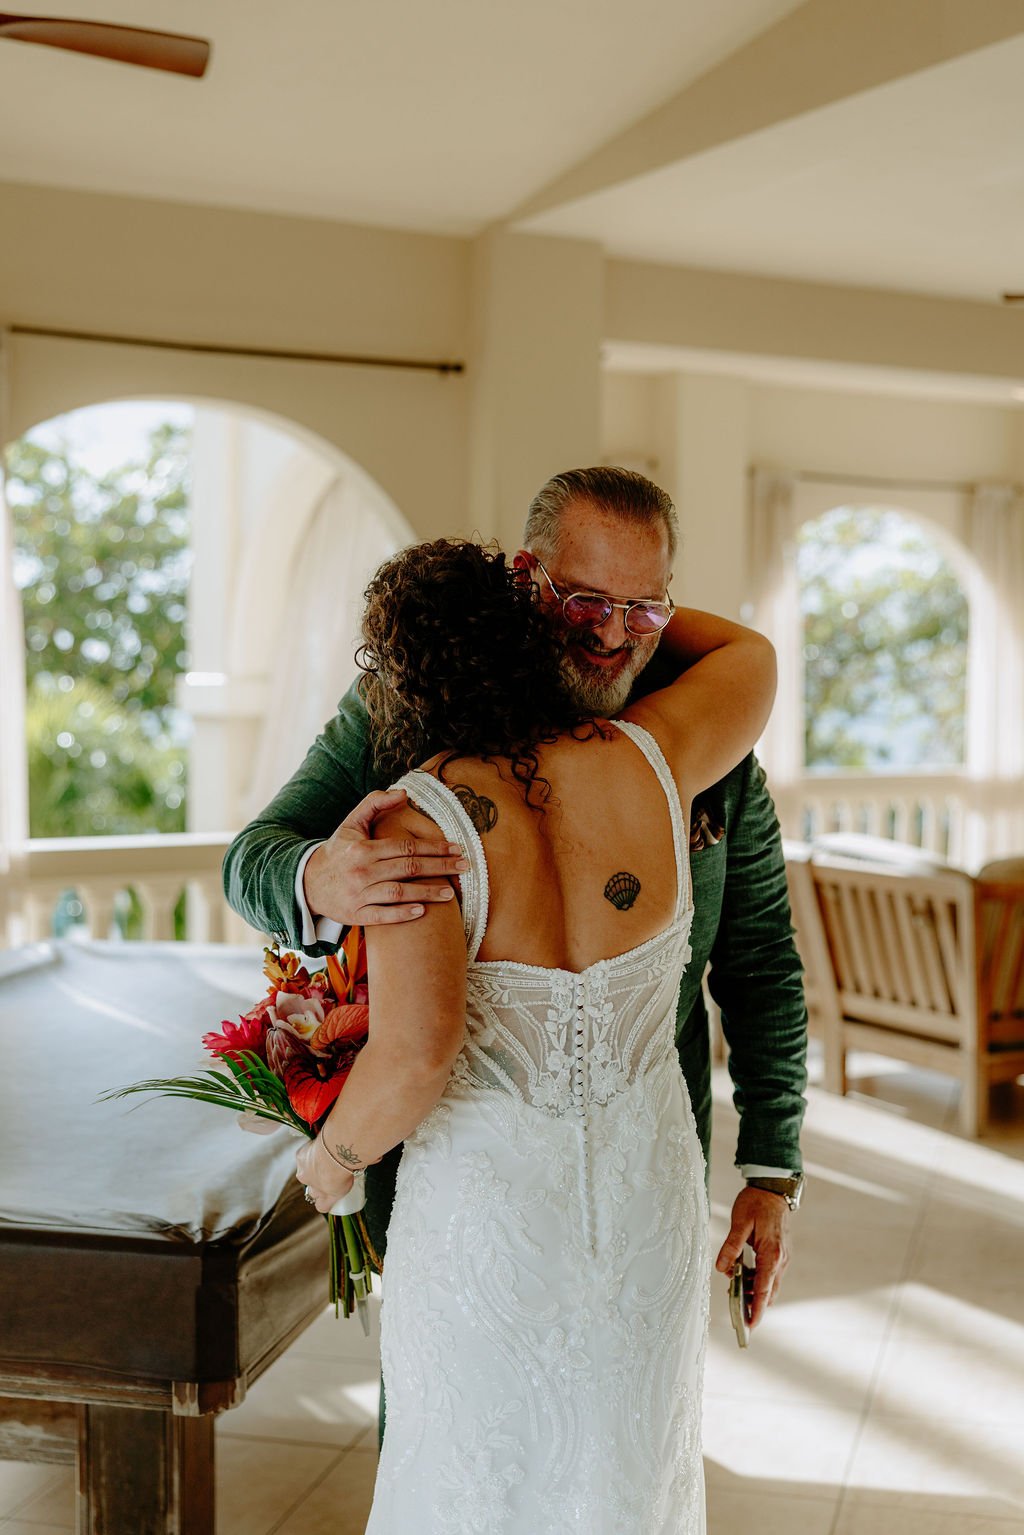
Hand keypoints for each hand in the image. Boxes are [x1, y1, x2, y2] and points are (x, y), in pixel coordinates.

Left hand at [295, 1134, 354, 1213]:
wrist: (336, 1153)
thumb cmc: (335, 1138)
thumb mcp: (333, 1134)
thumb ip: (340, 1136)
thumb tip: (362, 1137)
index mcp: (303, 1156)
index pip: (306, 1160)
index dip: (316, 1160)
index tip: (327, 1157)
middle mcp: (304, 1172)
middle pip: (308, 1177)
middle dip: (317, 1175)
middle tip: (332, 1171)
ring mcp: (314, 1186)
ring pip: (313, 1192)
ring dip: (322, 1189)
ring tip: (334, 1184)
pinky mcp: (324, 1197)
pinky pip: (322, 1205)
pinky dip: (327, 1203)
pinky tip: (334, 1200)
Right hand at [303, 788, 468, 924]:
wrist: (307, 882)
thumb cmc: (337, 850)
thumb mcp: (351, 823)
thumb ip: (375, 803)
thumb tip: (404, 793)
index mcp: (363, 848)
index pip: (406, 846)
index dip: (433, 847)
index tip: (456, 849)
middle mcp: (362, 871)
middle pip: (408, 868)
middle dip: (439, 867)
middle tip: (464, 867)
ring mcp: (358, 895)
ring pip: (398, 893)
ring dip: (426, 893)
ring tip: (450, 894)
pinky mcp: (355, 915)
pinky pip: (382, 916)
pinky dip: (401, 914)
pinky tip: (421, 912)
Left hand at [714, 1186, 790, 1328]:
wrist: (773, 1188)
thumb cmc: (756, 1203)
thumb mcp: (739, 1223)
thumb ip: (731, 1247)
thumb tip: (721, 1269)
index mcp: (771, 1254)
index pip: (763, 1289)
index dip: (756, 1309)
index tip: (750, 1325)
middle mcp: (780, 1260)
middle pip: (768, 1292)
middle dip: (753, 1304)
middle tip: (736, 1311)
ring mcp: (782, 1257)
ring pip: (769, 1284)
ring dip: (754, 1290)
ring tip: (735, 1289)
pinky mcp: (780, 1253)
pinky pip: (770, 1274)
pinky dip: (758, 1279)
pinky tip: (743, 1273)